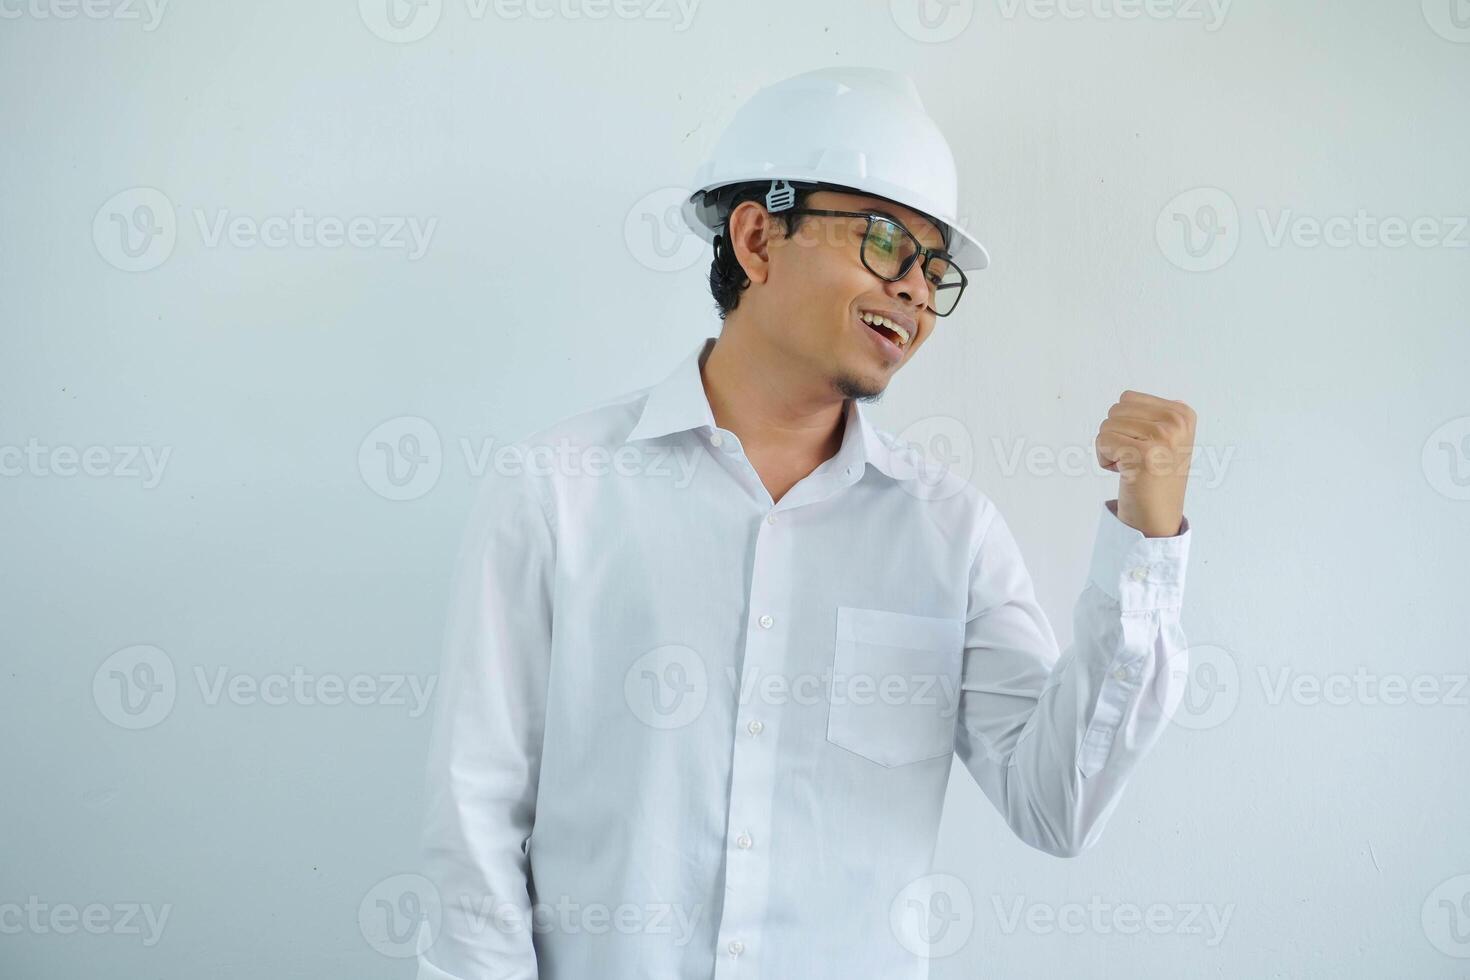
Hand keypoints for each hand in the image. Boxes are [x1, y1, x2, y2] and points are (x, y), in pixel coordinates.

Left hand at [1095, 390, 1195, 536]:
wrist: (1157, 517)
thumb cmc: (1153, 476)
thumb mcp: (1164, 438)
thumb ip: (1151, 414)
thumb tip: (1125, 397)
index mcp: (1182, 413)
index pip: (1127, 398)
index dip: (1124, 424)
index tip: (1143, 447)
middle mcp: (1176, 422)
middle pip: (1115, 410)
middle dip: (1115, 435)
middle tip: (1134, 459)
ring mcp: (1162, 437)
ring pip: (1106, 426)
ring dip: (1109, 449)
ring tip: (1131, 467)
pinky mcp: (1144, 455)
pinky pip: (1102, 441)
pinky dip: (1104, 459)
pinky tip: (1124, 474)